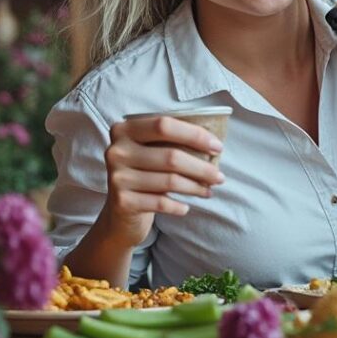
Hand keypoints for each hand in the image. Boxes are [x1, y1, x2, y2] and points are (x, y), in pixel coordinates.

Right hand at [97, 116, 224, 247]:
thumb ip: (170, 142)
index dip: (194, 135)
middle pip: (171, 156)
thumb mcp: (149, 152)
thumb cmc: (144, 175)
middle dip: (202, 167)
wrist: (119, 212)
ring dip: (195, 187)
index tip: (217, 147)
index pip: (164, 125)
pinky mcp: (122, 202)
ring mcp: (117, 177)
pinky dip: (178, 206)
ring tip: (208, 191)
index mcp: (124, 130)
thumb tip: (213, 144)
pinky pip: (161, 203)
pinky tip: (185, 207)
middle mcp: (117, 151)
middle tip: (220, 176)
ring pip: (170, 181)